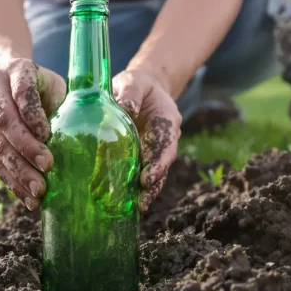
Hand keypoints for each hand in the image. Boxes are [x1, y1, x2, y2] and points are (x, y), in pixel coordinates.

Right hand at [0, 58, 65, 209]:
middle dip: (26, 147)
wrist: (5, 78)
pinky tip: (29, 199)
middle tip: (47, 166)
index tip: (47, 134)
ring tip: (39, 190)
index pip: (21, 92)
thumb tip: (100, 132)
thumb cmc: (42, 86)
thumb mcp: (57, 84)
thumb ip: (70, 101)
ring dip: (19, 171)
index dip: (32, 113)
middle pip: (6, 123)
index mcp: (15, 71)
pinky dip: (14, 183)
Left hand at [113, 69, 181, 212]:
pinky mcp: (143, 155)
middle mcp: (165, 139)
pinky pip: (141, 172)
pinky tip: (123, 201)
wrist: (141, 87)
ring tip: (135, 208)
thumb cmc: (137, 84)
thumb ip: (130, 93)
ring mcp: (155, 149)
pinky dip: (134, 187)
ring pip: (154, 173)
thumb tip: (125, 108)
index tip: (147, 178)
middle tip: (141, 203)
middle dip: (153, 185)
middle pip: (162, 165)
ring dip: (145, 191)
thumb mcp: (134, 82)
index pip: (165, 145)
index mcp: (166, 121)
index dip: (158, 163)